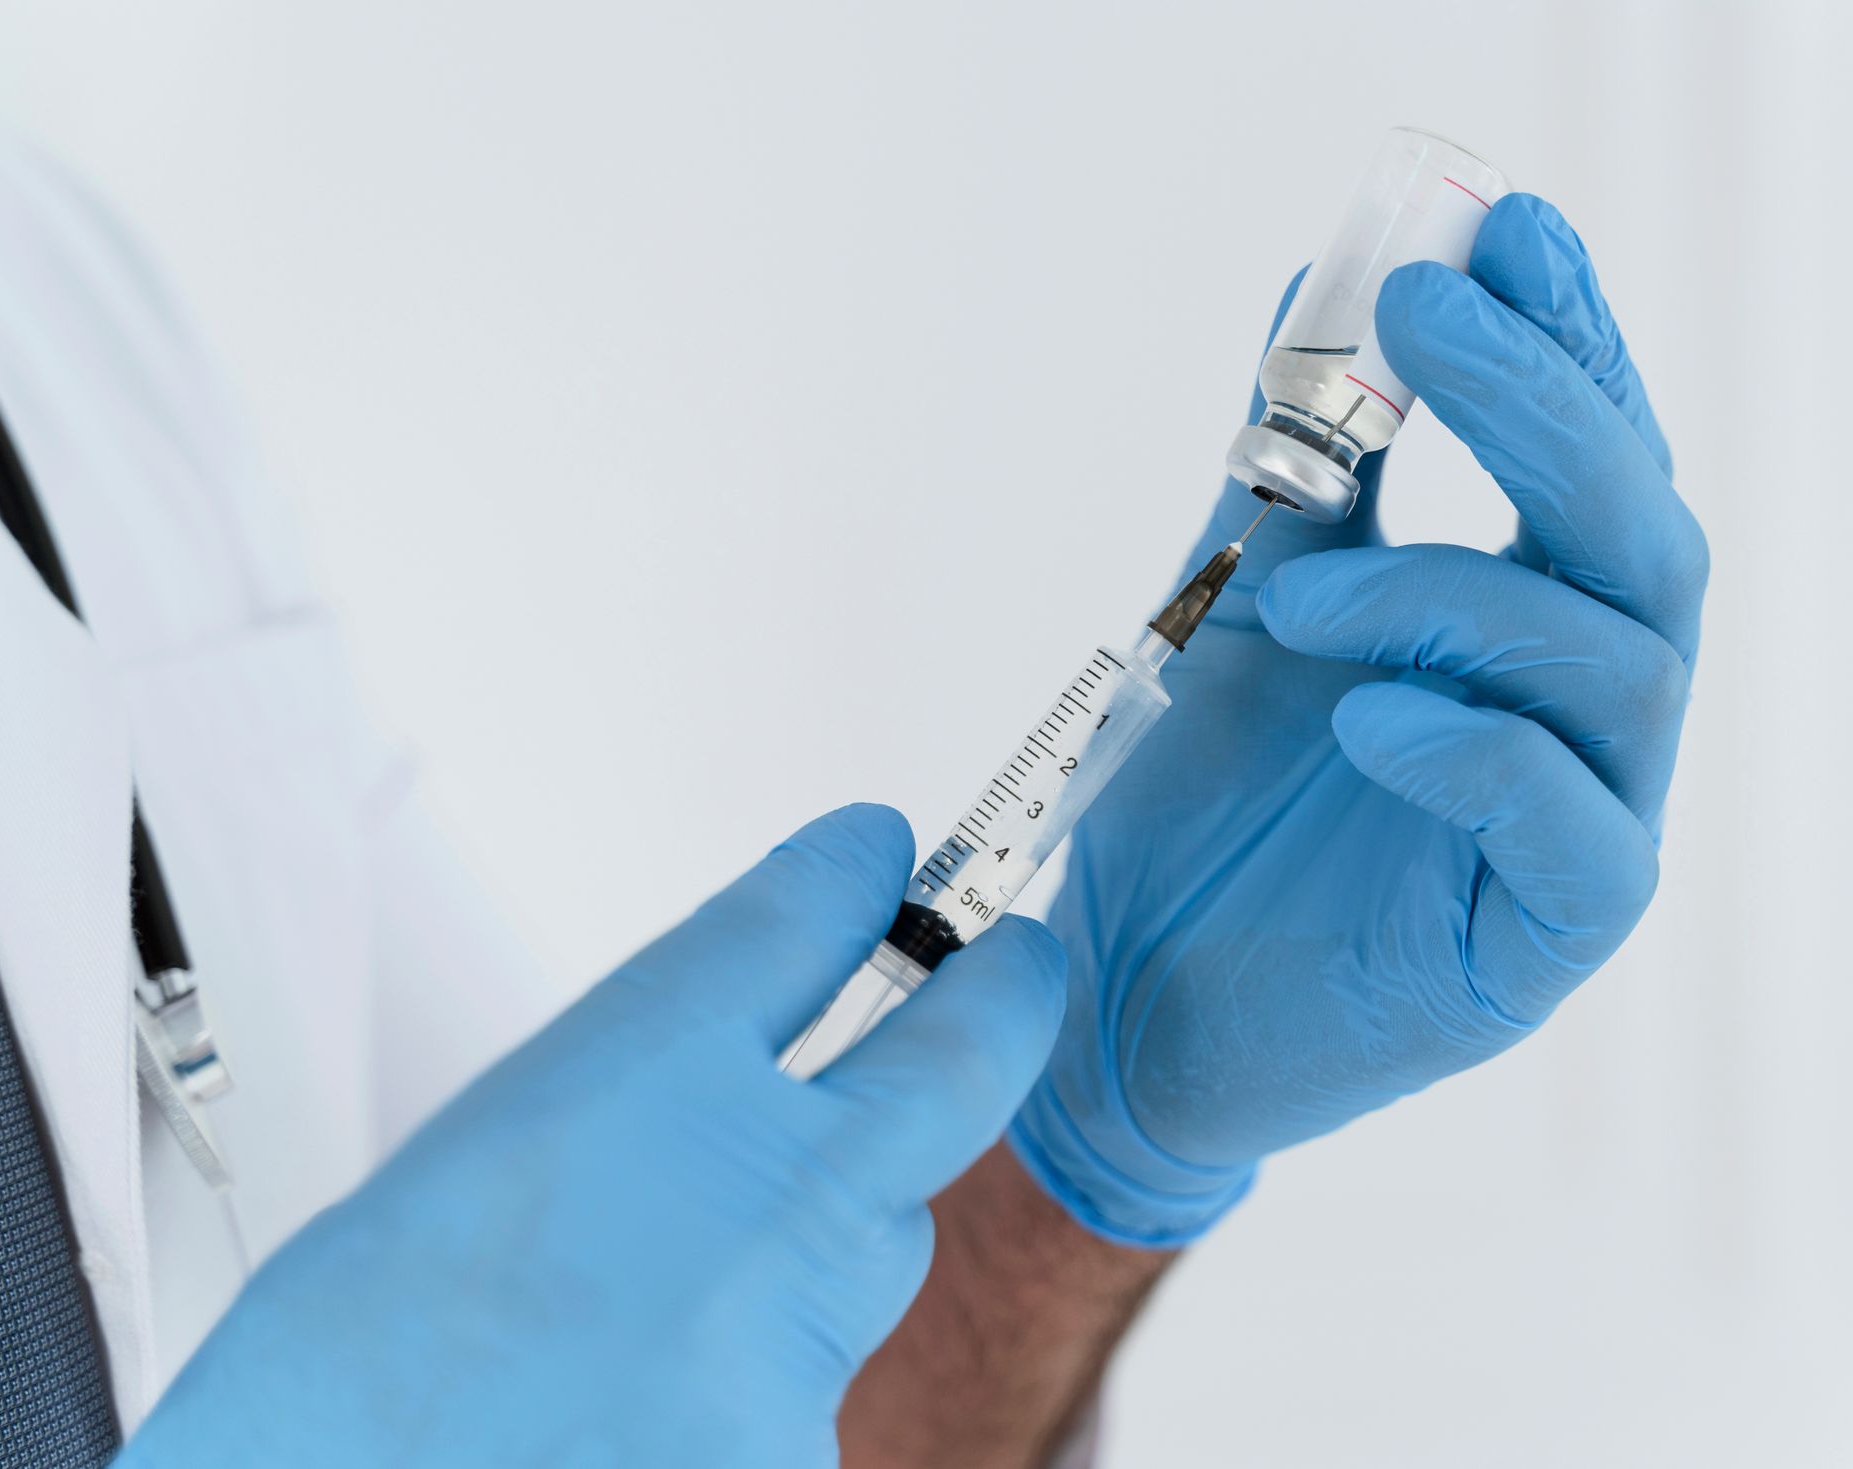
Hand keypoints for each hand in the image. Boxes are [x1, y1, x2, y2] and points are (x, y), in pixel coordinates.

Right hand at [122, 805, 1064, 1465]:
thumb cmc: (356, 1357)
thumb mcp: (485, 1149)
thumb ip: (640, 1090)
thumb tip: (735, 1069)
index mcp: (642, 1076)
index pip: (806, 918)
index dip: (856, 877)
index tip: (880, 860)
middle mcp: (761, 1192)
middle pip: (962, 1057)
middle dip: (1004, 997)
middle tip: (1016, 966)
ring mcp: (808, 1340)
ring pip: (877, 1250)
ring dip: (822, 1241)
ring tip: (686, 1286)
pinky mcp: (809, 1458)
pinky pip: (816, 1379)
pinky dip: (760, 1373)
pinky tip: (656, 1397)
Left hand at [1010, 193, 1706, 1244]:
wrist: (1121, 995)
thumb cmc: (1195, 805)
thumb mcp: (1235, 608)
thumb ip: (1291, 473)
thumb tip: (1309, 293)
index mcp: (1524, 628)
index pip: (1593, 460)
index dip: (1569, 337)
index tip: (1503, 224)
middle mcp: (1579, 718)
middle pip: (1638, 535)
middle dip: (1540, 405)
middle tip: (1426, 316)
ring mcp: (1577, 832)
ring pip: (1613, 664)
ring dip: (1451, 592)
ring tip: (1298, 597)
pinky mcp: (1540, 946)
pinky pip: (1568, 828)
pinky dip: (1471, 748)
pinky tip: (1363, 718)